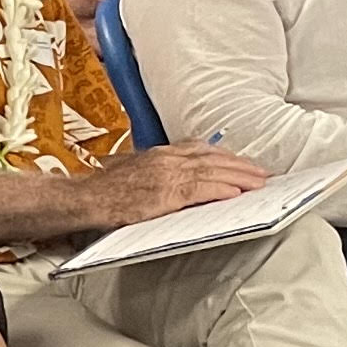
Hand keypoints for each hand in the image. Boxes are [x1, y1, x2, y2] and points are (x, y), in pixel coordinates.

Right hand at [82, 143, 268, 227]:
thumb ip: (158, 171)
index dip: (226, 156)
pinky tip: (236, 193)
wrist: (83, 198)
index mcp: (160, 153)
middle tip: (263, 173)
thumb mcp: (134, 171)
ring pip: (211, 171)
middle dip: (241, 165)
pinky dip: (220, 189)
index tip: (243, 162)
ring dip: (239, 176)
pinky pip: (199, 189)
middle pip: (212, 158)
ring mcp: (165, 175)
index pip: (201, 149)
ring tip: (259, 183)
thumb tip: (178, 180)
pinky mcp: (164, 194)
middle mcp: (166, 158)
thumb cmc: (105, 191)